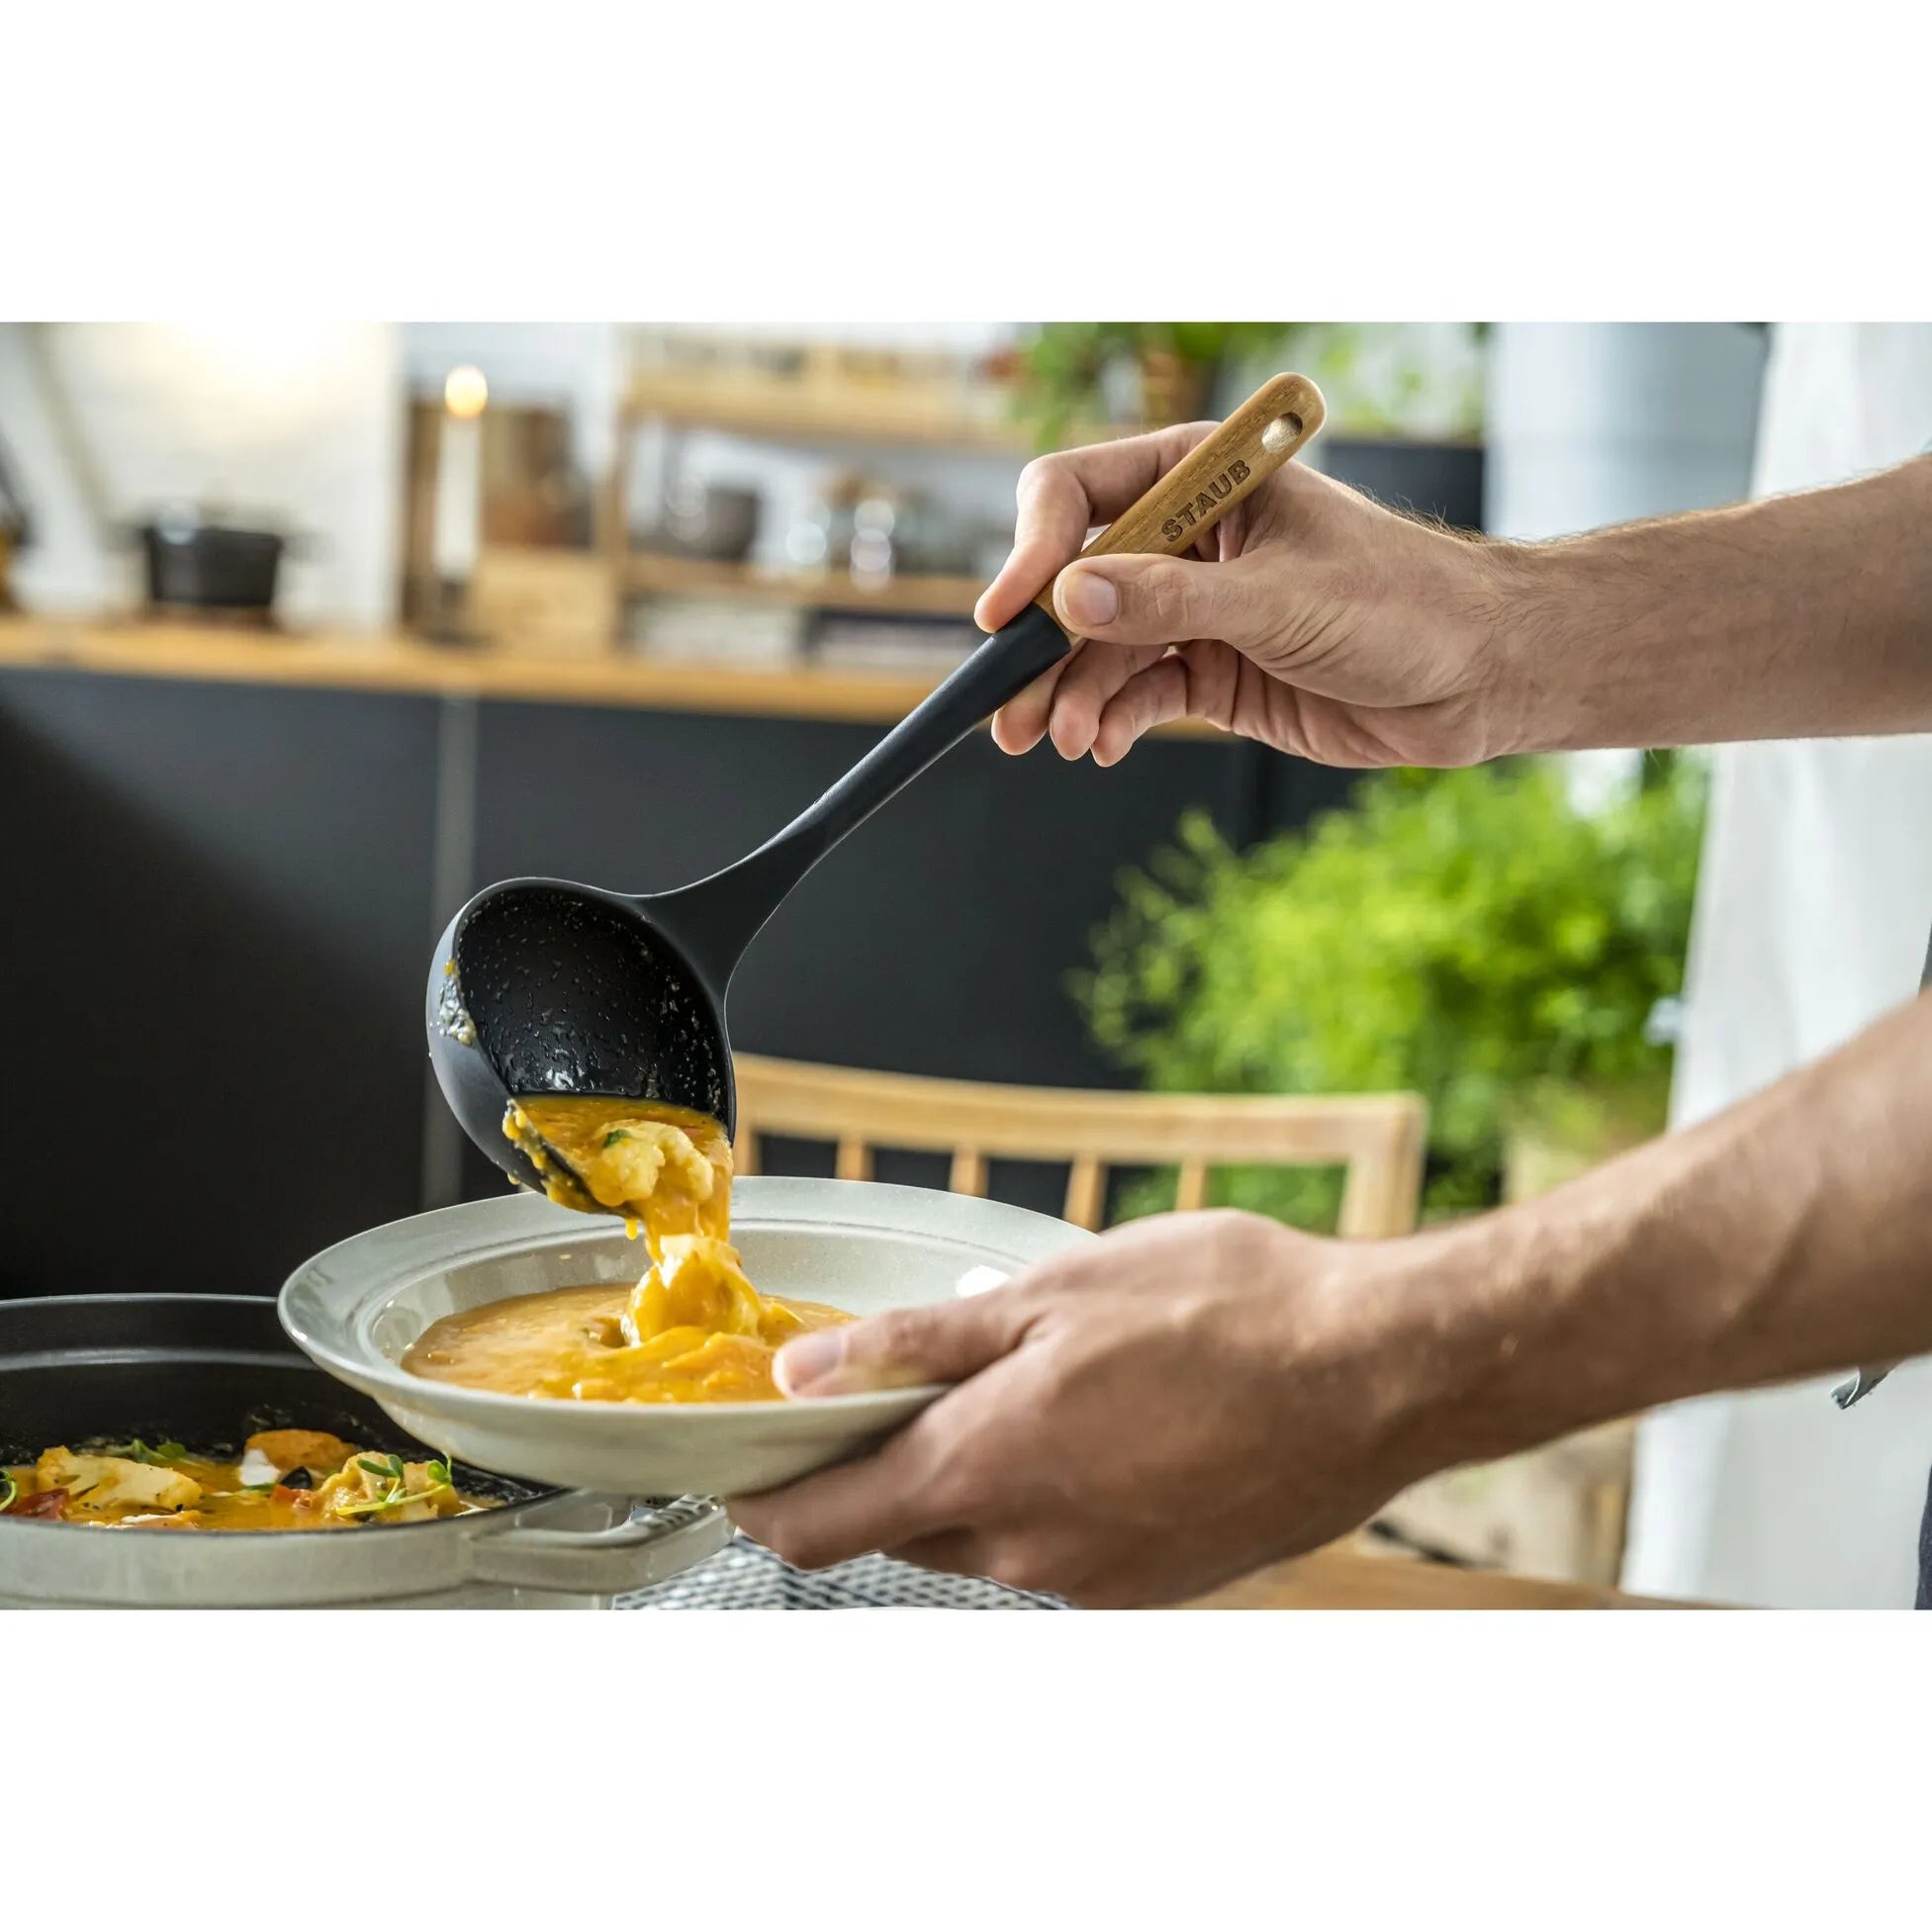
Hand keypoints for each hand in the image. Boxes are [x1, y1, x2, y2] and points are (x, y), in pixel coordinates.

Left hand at [727, 1211, 1462, 1607]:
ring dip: (977, 1473)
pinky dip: (1049, 1494)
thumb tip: (803, 1377)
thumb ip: (916, 1343)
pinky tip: (1103, 1421)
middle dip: (885, 1465)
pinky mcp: (1157, 1581)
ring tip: (1034, 1380)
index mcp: (986, 1469)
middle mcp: (1032, 1548)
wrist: (1381, 1373)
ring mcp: (1099, 1575)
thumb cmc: (1227, 1311)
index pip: (822, 1527)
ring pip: (987, 1536)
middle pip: (904, 1525)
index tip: (748, 1467)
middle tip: (905, 1381)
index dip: (767, 1500)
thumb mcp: (1052, 1292)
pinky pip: (1063, 1547)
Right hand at [976, 422, 1520, 769]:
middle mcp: (1186, 537)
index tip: (1011, 615)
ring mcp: (1195, 608)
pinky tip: (1102, 745)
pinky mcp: (1211, 671)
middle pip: (1074, 582)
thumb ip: (1171, 600)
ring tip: (1063, 741)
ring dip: (1073, 696)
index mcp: (1202, 477)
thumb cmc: (1402, 604)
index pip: (1080, 493)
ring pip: (1100, 649)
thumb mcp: (1279, 598)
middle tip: (1008, 709)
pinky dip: (1112, 720)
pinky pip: (1137, 692)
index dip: (1034, 549)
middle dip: (1041, 647)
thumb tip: (1068, 596)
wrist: (1478, 676)